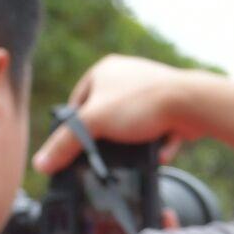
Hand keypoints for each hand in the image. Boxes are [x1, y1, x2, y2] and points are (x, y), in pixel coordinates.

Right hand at [33, 56, 200, 173]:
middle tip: (107, 158)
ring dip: (133, 145)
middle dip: (108, 140)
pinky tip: (159, 151)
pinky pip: (155, 131)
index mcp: (104, 70)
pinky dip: (155, 145)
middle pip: (105, 116)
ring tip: (135, 155)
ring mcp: (149, 90)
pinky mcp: (170, 106)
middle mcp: (126, 75)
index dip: (75, 128)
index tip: (77, 149)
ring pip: (131, 126)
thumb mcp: (94, 123)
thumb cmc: (142, 103)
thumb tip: (41, 163)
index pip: (77, 103)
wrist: (193, 104)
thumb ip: (65, 143)